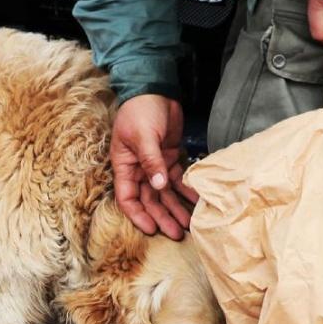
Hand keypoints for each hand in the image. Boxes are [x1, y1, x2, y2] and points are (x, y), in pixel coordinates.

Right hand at [110, 94, 197, 238]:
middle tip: (177, 233)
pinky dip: (187, 191)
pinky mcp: (170, 159)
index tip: (151, 229)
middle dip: (162, 217)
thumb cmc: (140, 111)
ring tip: (189, 225)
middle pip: (149, 201)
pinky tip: (197, 201)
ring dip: (176, 208)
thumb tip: (158, 185)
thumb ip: (151, 161)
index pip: (127, 198)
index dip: (138, 215)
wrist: (155, 90)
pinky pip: (178, 180)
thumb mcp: (143, 136)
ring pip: (165, 194)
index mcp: (125, 166)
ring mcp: (155, 166)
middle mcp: (138, 170)